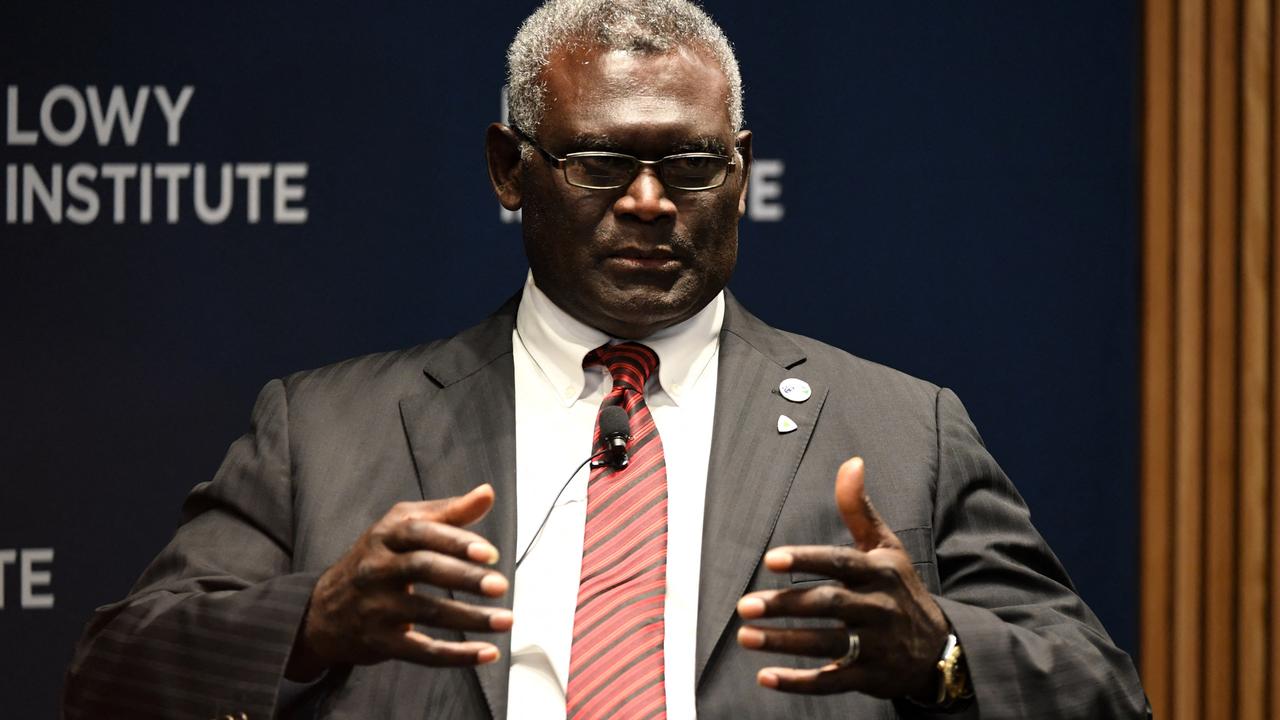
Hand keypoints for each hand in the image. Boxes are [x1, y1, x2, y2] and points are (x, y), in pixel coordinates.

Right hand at [285, 484, 512, 680]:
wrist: (323, 610)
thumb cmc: (378, 560)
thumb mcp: (403, 527)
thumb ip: (449, 512)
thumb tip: (487, 493)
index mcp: (386, 535)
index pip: (421, 532)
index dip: (456, 541)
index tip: (491, 553)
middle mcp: (377, 568)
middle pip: (423, 568)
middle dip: (465, 577)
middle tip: (500, 585)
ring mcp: (376, 607)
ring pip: (426, 611)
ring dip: (470, 618)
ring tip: (506, 620)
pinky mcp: (380, 642)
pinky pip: (421, 651)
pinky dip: (456, 655)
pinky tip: (487, 652)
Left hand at [735, 457, 948, 698]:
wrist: (939, 647)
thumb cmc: (899, 588)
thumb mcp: (886, 546)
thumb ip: (859, 508)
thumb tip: (851, 462)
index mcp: (878, 572)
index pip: (839, 563)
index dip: (806, 560)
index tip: (771, 559)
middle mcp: (877, 608)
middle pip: (828, 605)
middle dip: (785, 606)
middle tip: (744, 606)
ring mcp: (875, 645)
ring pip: (825, 645)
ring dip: (783, 642)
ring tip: (745, 637)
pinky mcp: (870, 677)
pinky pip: (832, 681)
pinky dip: (799, 683)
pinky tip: (766, 677)